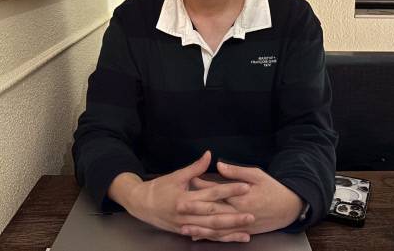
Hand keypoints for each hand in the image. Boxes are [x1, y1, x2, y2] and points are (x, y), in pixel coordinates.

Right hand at [110, 151, 254, 241]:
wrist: (141, 205)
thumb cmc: (159, 188)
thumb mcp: (176, 175)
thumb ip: (195, 168)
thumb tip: (209, 154)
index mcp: (185, 198)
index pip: (212, 193)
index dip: (229, 190)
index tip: (245, 187)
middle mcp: (187, 214)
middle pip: (214, 217)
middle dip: (234, 217)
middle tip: (252, 215)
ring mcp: (187, 226)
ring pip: (212, 231)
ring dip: (230, 232)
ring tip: (247, 231)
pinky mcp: (186, 232)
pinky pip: (206, 237)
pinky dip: (220, 239)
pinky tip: (233, 238)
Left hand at [186, 161, 302, 238]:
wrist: (289, 207)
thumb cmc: (272, 188)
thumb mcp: (257, 174)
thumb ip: (236, 172)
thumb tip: (219, 164)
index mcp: (241, 196)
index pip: (217, 190)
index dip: (202, 186)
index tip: (189, 181)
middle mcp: (239, 212)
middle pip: (213, 210)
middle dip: (195, 208)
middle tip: (178, 205)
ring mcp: (241, 224)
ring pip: (216, 227)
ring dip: (199, 228)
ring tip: (183, 227)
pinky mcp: (243, 231)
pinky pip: (224, 236)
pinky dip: (210, 237)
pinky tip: (198, 236)